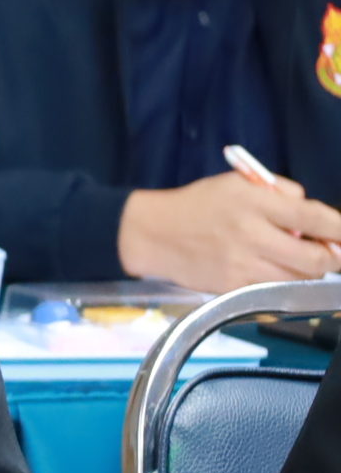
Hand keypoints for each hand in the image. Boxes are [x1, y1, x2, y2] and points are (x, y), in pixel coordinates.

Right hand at [118, 170, 340, 291]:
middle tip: (331, 253)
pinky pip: (272, 289)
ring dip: (307, 270)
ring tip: (297, 259)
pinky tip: (271, 270)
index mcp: (254, 203)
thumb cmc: (198, 204)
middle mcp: (251, 235)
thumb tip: (310, 214)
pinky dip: (280, 282)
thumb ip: (279, 192)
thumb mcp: (237, 183)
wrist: (151, 233)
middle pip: (314, 257)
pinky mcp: (231, 287)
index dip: (339, 228)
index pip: (313, 217)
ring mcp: (241, 265)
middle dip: (331, 257)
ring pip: (297, 277)